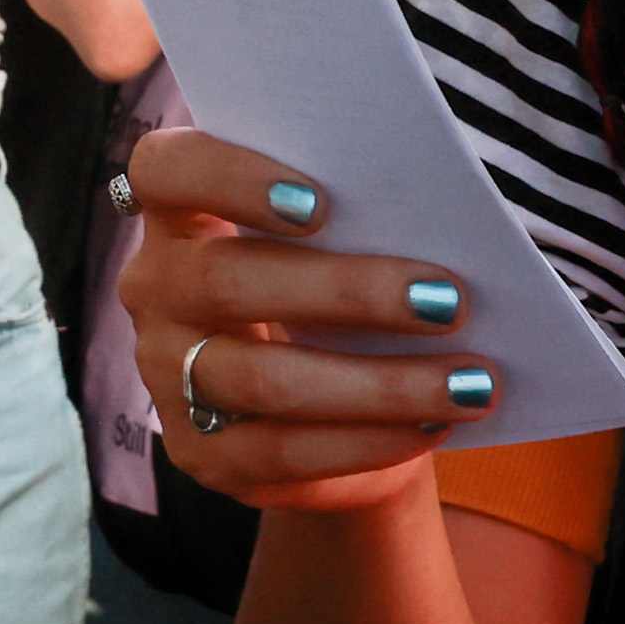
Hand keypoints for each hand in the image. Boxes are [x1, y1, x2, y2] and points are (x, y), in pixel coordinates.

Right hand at [118, 128, 496, 509]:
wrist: (339, 408)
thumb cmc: (343, 294)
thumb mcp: (339, 242)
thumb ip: (356, 213)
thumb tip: (439, 210)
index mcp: (179, 214)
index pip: (165, 170)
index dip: (229, 177)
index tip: (321, 203)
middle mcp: (155, 290)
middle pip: (226, 281)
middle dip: (347, 291)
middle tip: (448, 299)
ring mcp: (169, 375)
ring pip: (262, 379)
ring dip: (379, 382)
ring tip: (469, 380)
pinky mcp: (202, 453)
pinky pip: (283, 451)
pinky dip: (368, 440)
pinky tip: (433, 424)